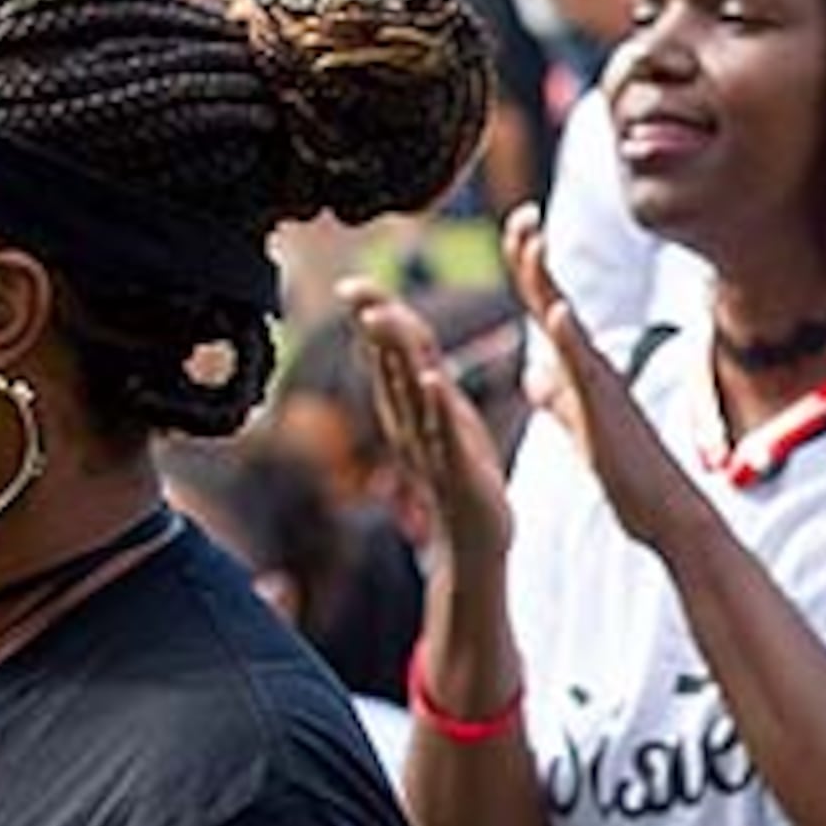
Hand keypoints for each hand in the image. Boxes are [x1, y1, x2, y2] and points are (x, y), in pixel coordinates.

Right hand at [339, 275, 514, 567]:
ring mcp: (431, 446)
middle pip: (390, 365)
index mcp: (407, 409)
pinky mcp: (458, 469)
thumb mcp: (440, 418)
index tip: (351, 285)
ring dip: (395, 355)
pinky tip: (429, 377)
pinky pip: (444, 432)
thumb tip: (406, 343)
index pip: (389, 352)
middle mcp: (411, 424)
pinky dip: (436, 404)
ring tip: (380, 319)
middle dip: (375, 325)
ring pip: (410, 393)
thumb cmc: (460, 474)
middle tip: (353, 290)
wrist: (474, 540)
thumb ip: (422, 379)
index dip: (373, 317)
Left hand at [506, 205, 712, 559]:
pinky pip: (586, 370)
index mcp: (579, 369)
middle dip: (533, 254)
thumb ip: (557, 398)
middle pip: (552, 299)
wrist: (663, 513)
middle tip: (522, 212)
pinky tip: (558, 311)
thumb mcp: (579, 428)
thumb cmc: (627, 474)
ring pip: (567, 322)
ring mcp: (600, 385)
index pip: (546, 306)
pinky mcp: (607, 410)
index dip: (529, 265)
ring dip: (546, 279)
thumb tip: (533, 374)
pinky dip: (570, 338)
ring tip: (533, 238)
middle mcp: (590, 366)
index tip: (520, 224)